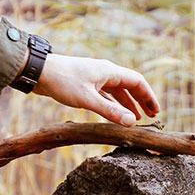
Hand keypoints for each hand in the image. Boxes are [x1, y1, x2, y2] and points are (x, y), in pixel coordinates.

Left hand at [34, 55, 160, 125]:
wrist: (38, 72)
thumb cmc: (63, 82)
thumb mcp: (88, 100)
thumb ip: (110, 111)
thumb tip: (131, 122)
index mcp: (109, 71)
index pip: (138, 81)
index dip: (149, 96)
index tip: (156, 111)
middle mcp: (105, 72)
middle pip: (130, 86)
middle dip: (141, 101)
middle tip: (151, 117)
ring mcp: (95, 78)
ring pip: (118, 91)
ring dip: (128, 104)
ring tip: (135, 119)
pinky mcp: (85, 85)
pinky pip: (106, 95)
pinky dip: (113, 104)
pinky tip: (115, 114)